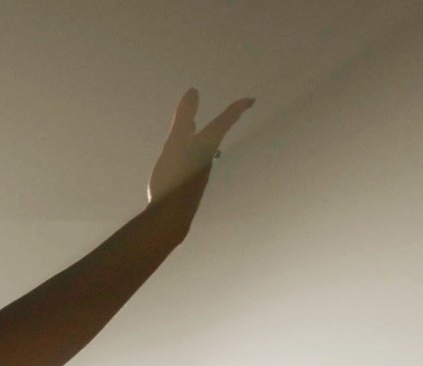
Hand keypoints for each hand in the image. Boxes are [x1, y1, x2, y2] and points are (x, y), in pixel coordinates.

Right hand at [148, 87, 253, 205]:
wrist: (171, 217)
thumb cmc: (174, 179)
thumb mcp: (175, 145)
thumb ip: (183, 118)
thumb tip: (194, 91)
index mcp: (205, 145)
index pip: (224, 122)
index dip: (236, 109)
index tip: (251, 100)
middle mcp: (205, 158)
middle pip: (217, 136)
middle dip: (224, 123)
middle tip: (234, 113)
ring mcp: (198, 173)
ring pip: (204, 149)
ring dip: (205, 137)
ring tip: (199, 130)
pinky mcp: (189, 185)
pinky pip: (193, 162)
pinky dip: (191, 152)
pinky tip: (182, 159)